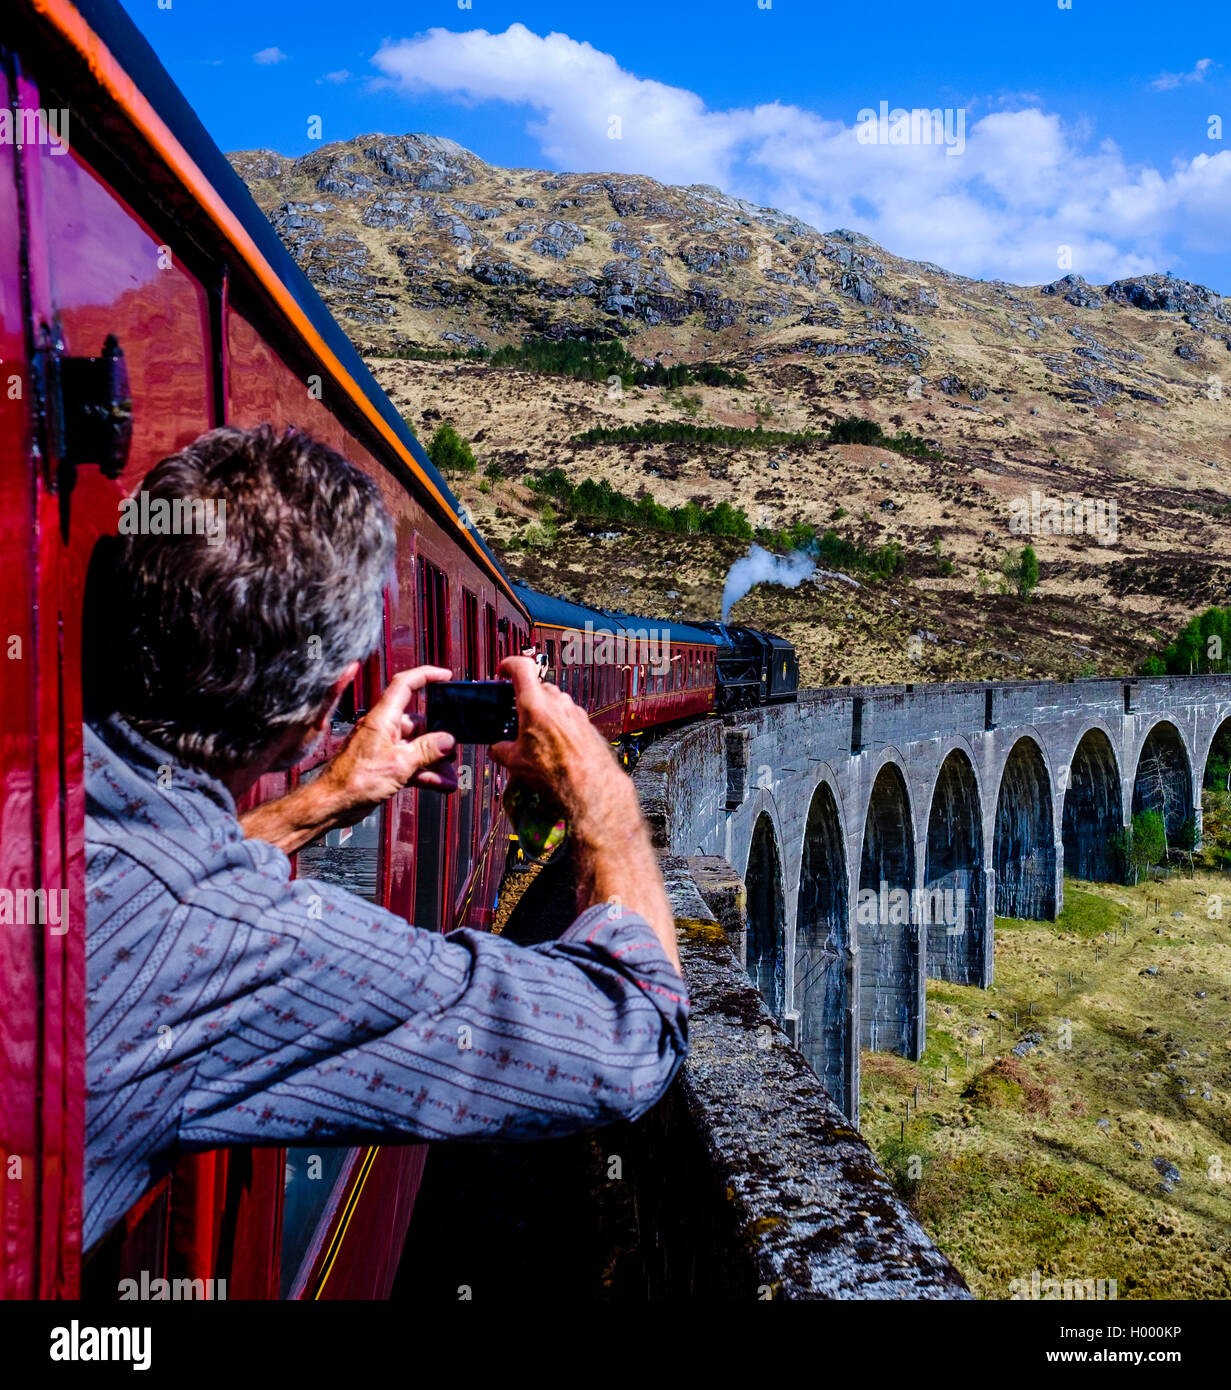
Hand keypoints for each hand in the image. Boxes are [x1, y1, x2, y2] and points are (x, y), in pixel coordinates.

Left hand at [317, 665, 457, 824]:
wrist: (334, 804)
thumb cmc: (354, 781)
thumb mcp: (399, 764)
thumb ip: (427, 750)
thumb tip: (448, 740)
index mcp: (383, 719)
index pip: (405, 685)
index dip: (426, 676)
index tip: (445, 677)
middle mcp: (383, 729)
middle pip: (419, 723)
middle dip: (439, 738)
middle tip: (454, 748)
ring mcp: (383, 747)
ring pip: (417, 747)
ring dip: (435, 761)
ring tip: (450, 775)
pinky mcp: (384, 765)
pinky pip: (410, 763)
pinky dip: (425, 772)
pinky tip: (441, 783)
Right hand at [491, 656, 638, 847]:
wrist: (590, 786)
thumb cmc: (556, 772)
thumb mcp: (516, 763)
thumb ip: (502, 750)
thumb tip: (497, 750)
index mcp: (535, 704)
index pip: (520, 667)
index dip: (508, 665)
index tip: (502, 671)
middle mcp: (557, 701)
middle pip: (537, 687)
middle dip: (525, 699)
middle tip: (517, 716)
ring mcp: (574, 711)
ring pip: (554, 702)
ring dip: (543, 713)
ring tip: (536, 736)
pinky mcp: (586, 723)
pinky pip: (568, 716)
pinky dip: (559, 724)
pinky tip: (555, 745)